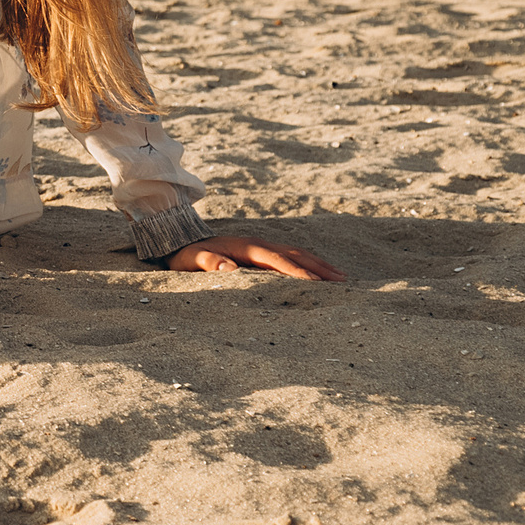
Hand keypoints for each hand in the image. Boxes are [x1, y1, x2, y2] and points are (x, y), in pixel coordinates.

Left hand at [167, 236, 346, 280]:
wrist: (180, 241)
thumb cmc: (186, 255)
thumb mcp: (191, 260)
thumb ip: (209, 262)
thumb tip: (229, 268)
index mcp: (246, 248)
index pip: (278, 260)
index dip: (298, 272)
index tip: (318, 283)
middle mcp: (259, 244)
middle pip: (295, 254)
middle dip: (319, 267)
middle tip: (344, 281)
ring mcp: (261, 245)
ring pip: (297, 254)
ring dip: (319, 264)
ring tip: (341, 277)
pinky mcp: (261, 251)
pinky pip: (290, 256)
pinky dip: (308, 263)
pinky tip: (319, 272)